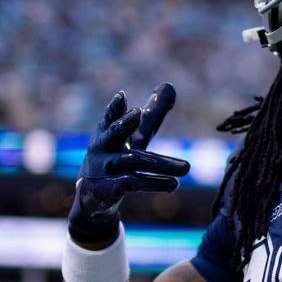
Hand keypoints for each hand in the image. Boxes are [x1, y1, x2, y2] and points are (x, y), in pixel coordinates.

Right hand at [68, 84, 189, 245]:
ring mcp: (104, 169)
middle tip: (137, 112)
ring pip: (134, 162)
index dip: (114, 107)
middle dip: (124, 123)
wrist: (95, 195)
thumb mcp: (135, 136)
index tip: (121, 96)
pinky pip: (134, 184)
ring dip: (162, 164)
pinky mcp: (109, 188)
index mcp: (106, 132)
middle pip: (114, 133)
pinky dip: (155, 183)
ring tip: (187, 168)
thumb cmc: (118, 156)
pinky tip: (173, 185)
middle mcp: (102, 148)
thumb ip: (152, 114)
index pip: (110, 117)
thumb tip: (168, 86)